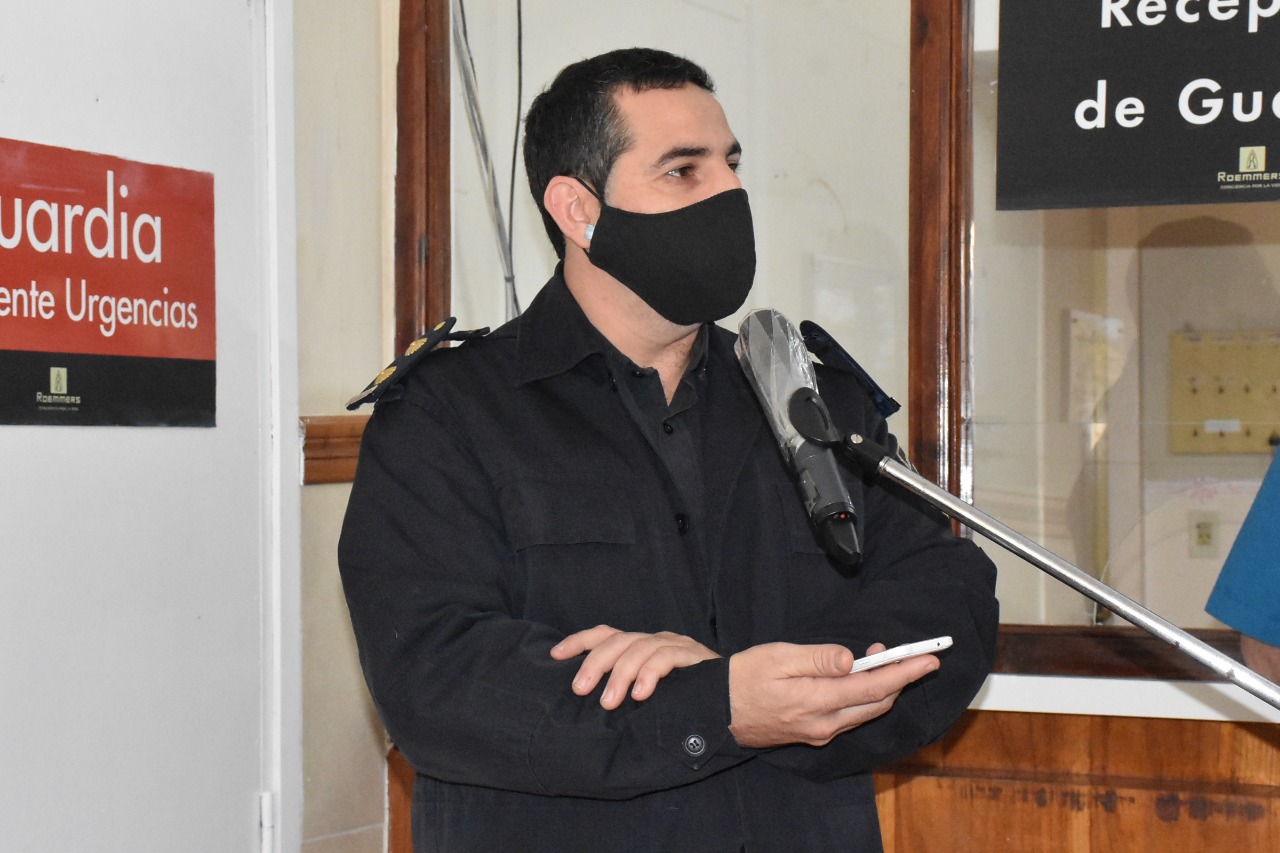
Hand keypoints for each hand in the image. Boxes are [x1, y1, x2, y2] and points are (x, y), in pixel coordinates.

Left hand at [550, 624, 720, 709]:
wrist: (733, 701)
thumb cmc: (686, 702)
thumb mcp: (649, 695)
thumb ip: (626, 691)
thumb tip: (589, 702)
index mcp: (641, 646)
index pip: (605, 634)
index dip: (579, 641)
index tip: (555, 655)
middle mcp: (655, 640)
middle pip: (618, 641)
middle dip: (595, 664)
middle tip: (581, 691)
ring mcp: (675, 645)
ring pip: (639, 648)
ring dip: (620, 675)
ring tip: (609, 702)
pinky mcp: (693, 655)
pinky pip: (666, 658)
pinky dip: (650, 675)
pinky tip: (641, 695)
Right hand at [727, 642, 938, 747]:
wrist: (718, 713)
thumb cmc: (744, 678)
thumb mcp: (777, 657)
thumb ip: (816, 659)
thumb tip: (850, 659)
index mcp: (816, 701)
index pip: (873, 687)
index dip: (904, 672)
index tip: (928, 660)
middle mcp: (824, 724)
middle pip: (877, 703)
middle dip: (900, 679)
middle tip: (908, 654)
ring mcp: (820, 733)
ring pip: (866, 712)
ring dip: (882, 687)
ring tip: (883, 659)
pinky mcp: (814, 734)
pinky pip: (851, 717)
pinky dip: (864, 697)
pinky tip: (859, 680)